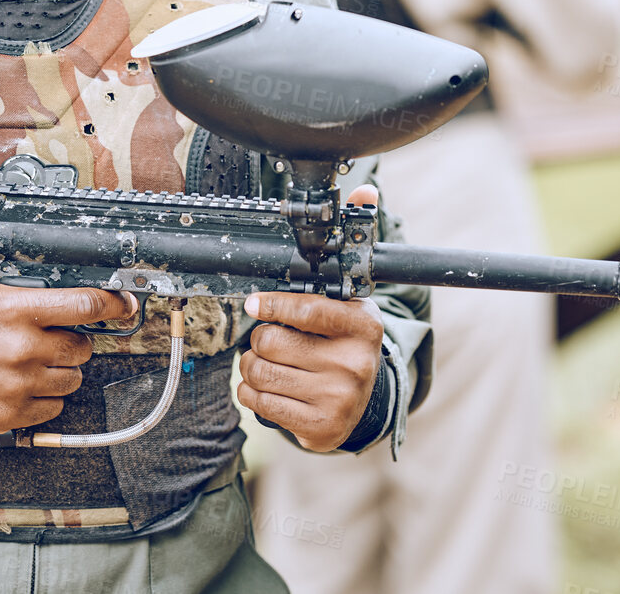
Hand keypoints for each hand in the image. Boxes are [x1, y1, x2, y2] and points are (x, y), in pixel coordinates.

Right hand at [0, 270, 136, 432]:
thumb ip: (10, 275)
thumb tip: (44, 263)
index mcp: (14, 310)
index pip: (84, 305)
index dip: (111, 304)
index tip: (122, 304)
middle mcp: (20, 349)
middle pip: (82, 347)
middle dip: (75, 340)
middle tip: (56, 336)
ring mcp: (15, 386)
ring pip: (71, 381)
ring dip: (62, 370)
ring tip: (37, 362)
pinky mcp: (6, 416)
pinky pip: (51, 409)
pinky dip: (45, 398)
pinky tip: (25, 384)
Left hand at [237, 185, 385, 451]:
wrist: (364, 402)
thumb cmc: (347, 342)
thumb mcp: (353, 299)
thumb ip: (355, 245)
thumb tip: (367, 191)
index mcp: (362, 327)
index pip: (307, 309)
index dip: (274, 305)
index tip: (256, 303)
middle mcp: (354, 365)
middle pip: (273, 342)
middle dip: (261, 338)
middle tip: (271, 338)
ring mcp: (337, 399)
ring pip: (260, 372)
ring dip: (252, 366)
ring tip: (270, 362)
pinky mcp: (319, 429)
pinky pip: (258, 403)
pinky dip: (252, 393)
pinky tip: (270, 386)